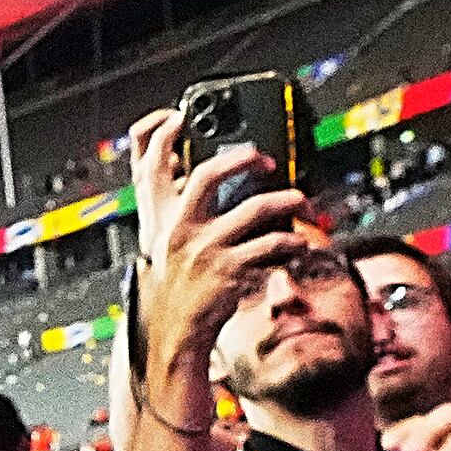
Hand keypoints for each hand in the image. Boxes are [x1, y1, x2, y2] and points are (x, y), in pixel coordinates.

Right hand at [121, 111, 311, 367]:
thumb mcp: (165, 245)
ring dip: (286, 201)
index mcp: (159, 219)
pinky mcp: (229, 272)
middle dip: (243, 158)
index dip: (164, 133)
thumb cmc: (176, 288)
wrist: (174, 334)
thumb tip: (204, 181)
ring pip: (255, 209)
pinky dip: (290, 243)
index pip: (151, 163)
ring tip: (299, 203)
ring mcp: (205, 250)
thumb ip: (178, 212)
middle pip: (209, 174)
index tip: (181, 116)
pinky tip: (297, 244)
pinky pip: (271, 247)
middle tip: (265, 159)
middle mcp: (179, 230)